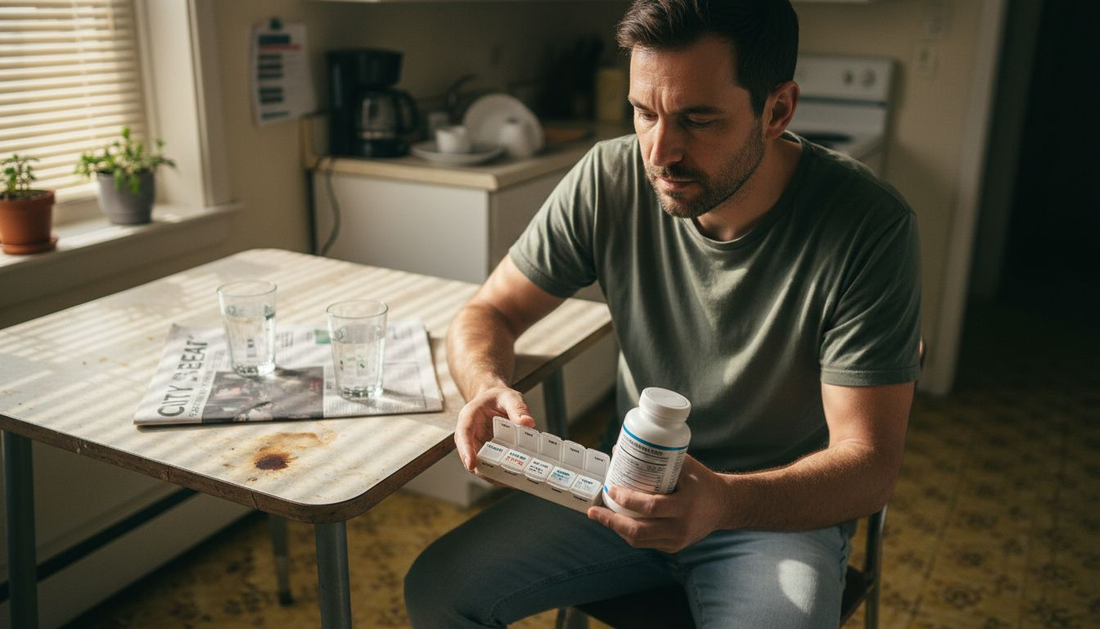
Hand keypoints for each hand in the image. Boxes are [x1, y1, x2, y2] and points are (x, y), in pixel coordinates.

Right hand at [454, 385, 534, 472]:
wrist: (497, 401)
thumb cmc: (500, 398)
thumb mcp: (510, 397)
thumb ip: (518, 408)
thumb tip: (528, 423)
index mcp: (469, 418)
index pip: (463, 435)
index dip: (466, 451)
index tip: (471, 464)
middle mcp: (469, 435)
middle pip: (469, 456)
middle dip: (483, 470)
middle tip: (501, 479)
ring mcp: (477, 447)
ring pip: (480, 466)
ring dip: (494, 476)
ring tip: (512, 483)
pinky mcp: (487, 454)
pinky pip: (491, 467)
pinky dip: (502, 474)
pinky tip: (517, 479)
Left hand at [588, 455, 725, 552]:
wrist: (724, 506)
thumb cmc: (703, 481)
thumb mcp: (686, 466)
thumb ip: (657, 458)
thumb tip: (620, 448)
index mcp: (685, 507)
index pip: (650, 507)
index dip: (627, 500)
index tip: (611, 489)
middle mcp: (680, 528)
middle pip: (638, 531)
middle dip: (612, 521)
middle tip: (594, 511)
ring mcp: (677, 541)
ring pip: (638, 540)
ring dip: (616, 528)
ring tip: (601, 515)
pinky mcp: (673, 547)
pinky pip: (645, 543)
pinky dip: (629, 532)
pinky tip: (618, 521)